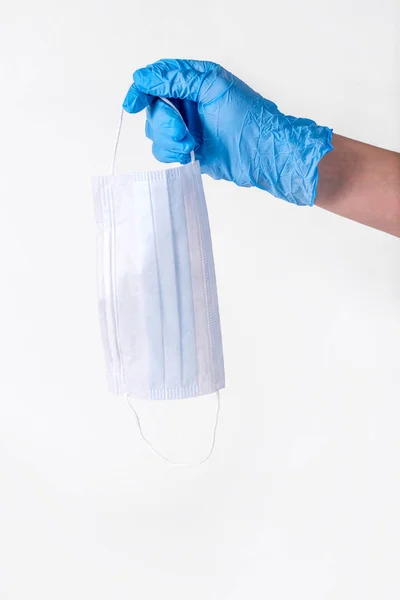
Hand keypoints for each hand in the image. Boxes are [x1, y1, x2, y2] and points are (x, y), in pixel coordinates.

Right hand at [123, 59, 332, 205]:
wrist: (262, 153)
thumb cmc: (246, 117)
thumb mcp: (211, 87)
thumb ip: (175, 79)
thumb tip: (142, 77)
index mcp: (194, 80)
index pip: (157, 79)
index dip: (141, 90)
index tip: (132, 104)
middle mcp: (188, 103)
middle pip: (153, 108)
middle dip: (163, 122)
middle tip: (182, 131)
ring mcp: (187, 127)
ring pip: (155, 132)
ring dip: (169, 140)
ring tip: (191, 145)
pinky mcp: (187, 150)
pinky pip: (163, 151)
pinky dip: (172, 154)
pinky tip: (190, 154)